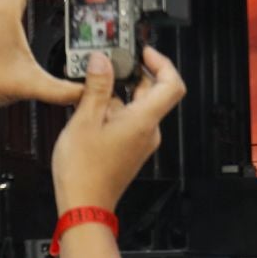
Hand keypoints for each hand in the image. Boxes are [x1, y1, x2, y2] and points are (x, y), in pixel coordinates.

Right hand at [52, 46, 185, 212]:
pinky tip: (91, 110)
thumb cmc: (85, 172)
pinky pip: (129, 121)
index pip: (172, 84)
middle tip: (111, 63)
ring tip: (92, 88)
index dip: (162, 62)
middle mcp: (148, 131)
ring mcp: (141, 142)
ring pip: (137, 107)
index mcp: (144, 121)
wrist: (84, 205)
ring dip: (118, 93)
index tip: (144, 52)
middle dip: (133, 74)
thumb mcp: (84, 120)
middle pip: (153, 93)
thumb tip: (102, 60)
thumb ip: (96, 87)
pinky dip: (114, 110)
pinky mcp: (130, 149)